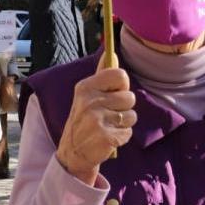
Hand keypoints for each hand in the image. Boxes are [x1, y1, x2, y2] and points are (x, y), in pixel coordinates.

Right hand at [55, 66, 136, 185]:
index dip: (121, 86)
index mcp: (86, 87)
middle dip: (123, 107)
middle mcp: (90, 102)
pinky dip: (122, 136)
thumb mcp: (86, 95)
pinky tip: (108, 138)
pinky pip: (128, 132)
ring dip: (123, 123)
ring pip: (132, 115)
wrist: (72, 153)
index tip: (113, 94)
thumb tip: (111, 52)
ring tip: (107, 126)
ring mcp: (98, 120)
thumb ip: (101, 74)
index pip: (120, 75)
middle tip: (107, 114)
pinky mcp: (106, 137)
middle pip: (130, 97)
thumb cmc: (84, 119)